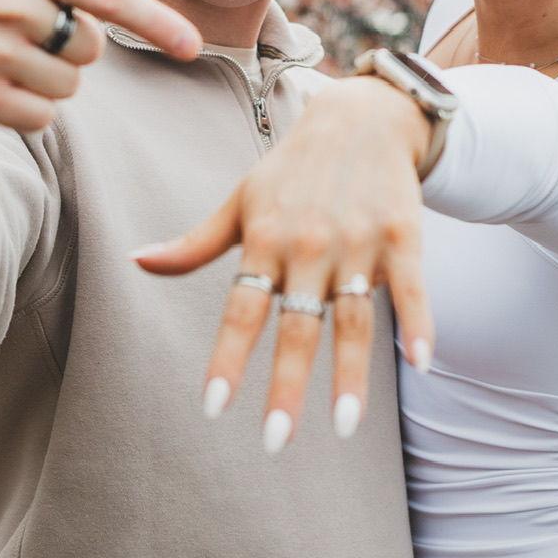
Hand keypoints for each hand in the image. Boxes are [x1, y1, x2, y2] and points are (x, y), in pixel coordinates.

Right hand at [0, 0, 201, 130]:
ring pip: (67, 85)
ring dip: (50, 79)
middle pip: (90, 48)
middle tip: (29, 30)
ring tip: (10, 55)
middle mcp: (3, 2)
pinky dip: (29, 107)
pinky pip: (41, 115)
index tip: (193, 45)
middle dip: (72, 47)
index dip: (154, 21)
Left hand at [133, 79, 435, 449]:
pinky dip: (418, 323)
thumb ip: (195, 242)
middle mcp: (309, 246)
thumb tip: (136, 260)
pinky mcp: (403, 236)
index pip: (242, 310)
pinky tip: (421, 363)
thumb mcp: (240, 199)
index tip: (214, 408)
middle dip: (287, 386)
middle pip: (298, 326)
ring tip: (347, 427)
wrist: (362, 115)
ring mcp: (359, 242)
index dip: (229, 359)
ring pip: (354, 319)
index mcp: (265, 241)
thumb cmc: (292, 168)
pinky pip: (412, 288)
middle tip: (275, 442)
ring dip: (350, 375)